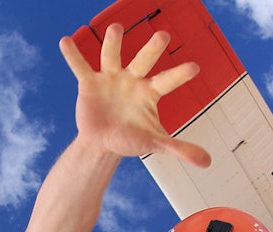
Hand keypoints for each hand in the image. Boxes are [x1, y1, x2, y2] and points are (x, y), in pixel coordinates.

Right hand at [59, 23, 209, 167]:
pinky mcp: (89, 83)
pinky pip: (80, 66)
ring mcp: (110, 78)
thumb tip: (207, 162)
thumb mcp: (156, 144)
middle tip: (163, 36)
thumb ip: (181, 148)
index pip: (167, 80)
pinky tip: (65, 42)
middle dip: (152, 49)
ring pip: (112, 56)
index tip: (194, 68)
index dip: (180, 75)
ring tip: (116, 29)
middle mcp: (132, 79)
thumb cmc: (132, 139)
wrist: (103, 143)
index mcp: (149, 92)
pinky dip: (72, 55)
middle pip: (144, 61)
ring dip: (113, 43)